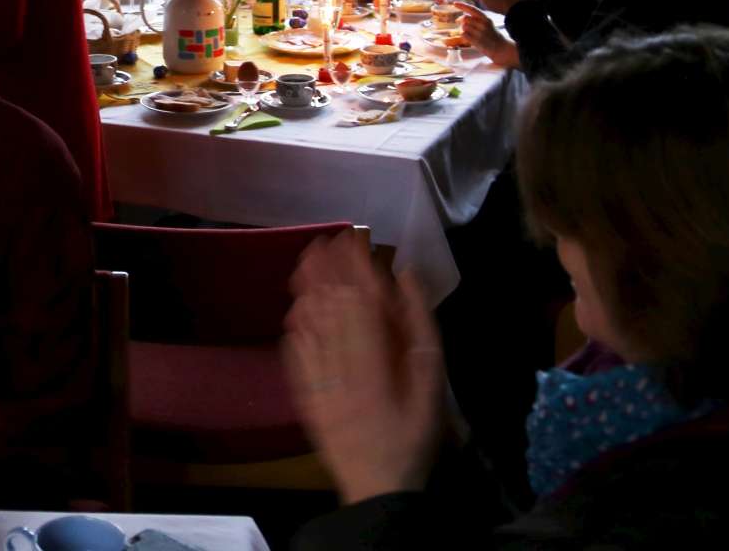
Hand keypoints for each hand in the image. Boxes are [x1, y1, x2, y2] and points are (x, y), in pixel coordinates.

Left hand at [284, 234, 448, 502]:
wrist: (380, 488)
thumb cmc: (415, 436)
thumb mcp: (432, 383)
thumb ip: (420, 328)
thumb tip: (408, 279)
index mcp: (374, 360)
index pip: (359, 298)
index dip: (353, 267)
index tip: (352, 238)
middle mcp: (340, 366)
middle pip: (329, 307)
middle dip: (324, 271)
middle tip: (321, 239)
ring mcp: (318, 382)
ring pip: (309, 327)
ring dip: (306, 291)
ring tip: (304, 261)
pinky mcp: (306, 399)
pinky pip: (296, 357)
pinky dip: (296, 329)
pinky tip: (296, 311)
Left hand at [453, 1, 518, 68]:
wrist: (500, 47)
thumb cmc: (490, 35)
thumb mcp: (487, 23)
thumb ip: (476, 19)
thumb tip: (460, 18)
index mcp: (486, 18)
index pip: (472, 9)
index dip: (462, 5)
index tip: (454, 3)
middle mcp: (484, 24)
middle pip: (465, 18)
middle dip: (461, 21)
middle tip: (461, 24)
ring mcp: (480, 32)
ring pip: (464, 26)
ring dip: (463, 29)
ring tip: (470, 33)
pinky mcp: (477, 41)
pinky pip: (463, 34)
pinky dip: (464, 36)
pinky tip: (469, 38)